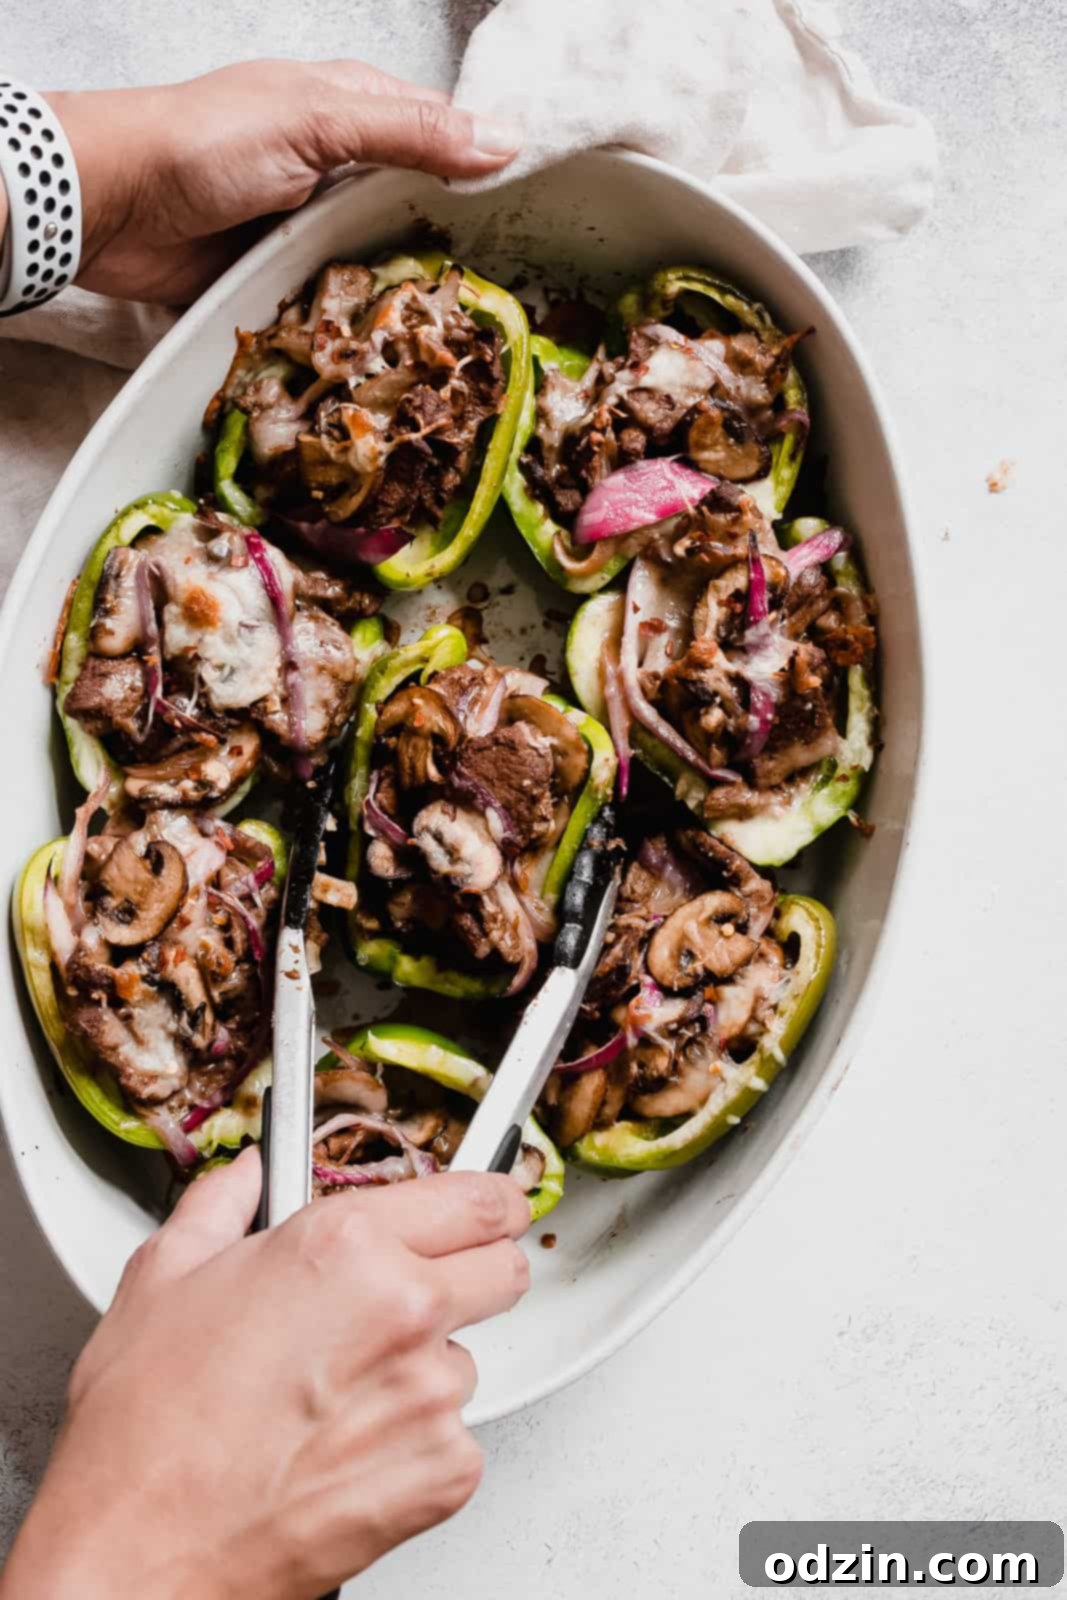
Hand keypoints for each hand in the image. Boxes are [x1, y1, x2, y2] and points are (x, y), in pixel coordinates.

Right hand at [1, 1150, 530, 1599]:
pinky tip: (346, 1450)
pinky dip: (416, 1445)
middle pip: (504, 1270)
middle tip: (417, 1295)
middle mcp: (404, 1310)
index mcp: (347, 1246)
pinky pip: (459, 1439)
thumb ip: (223, 1203)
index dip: (489, 1202)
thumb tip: (249, 1174)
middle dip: (474, 1274)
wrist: (139, 1551)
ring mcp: (431, 1395)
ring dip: (426, 1368)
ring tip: (340, 1395)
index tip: (489, 1209)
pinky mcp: (444, 1473)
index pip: (480, 1199)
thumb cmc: (146, 1430)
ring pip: (469, 1359)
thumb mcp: (163, 1277)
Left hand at [37, 60, 521, 303]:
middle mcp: (334, 172)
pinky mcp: (283, 283)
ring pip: (380, 263)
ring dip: (408, 295)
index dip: (484, 167)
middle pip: (415, 209)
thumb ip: (409, 133)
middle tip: (509, 290)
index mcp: (349, 113)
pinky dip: (361, 326)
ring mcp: (309, 230)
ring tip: (468, 336)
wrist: (112, 208)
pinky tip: (399, 353)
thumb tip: (504, 141)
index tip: (536, 212)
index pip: (439, 135)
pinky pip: (338, 307)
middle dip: (453, 245)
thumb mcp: (319, 120)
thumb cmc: (206, 144)